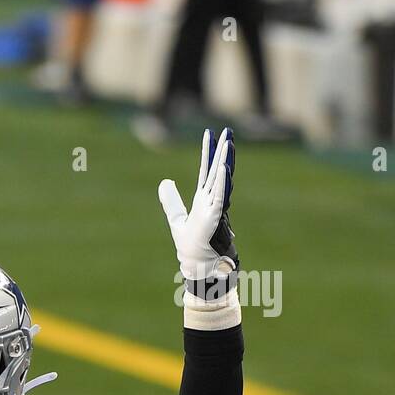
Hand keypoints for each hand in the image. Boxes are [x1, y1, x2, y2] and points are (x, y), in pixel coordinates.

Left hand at [158, 127, 237, 300]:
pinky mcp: (215, 217)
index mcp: (204, 198)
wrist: (197, 264)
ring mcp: (215, 207)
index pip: (207, 170)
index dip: (209, 152)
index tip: (211, 134)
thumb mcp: (176, 217)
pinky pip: (220, 196)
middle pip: (218, 169)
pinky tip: (224, 168)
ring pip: (222, 179)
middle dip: (223, 150)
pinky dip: (222, 183)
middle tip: (228, 130)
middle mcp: (213, 200)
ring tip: (229, 142)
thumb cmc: (190, 244)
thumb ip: (171, 200)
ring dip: (226, 161)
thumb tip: (164, 182)